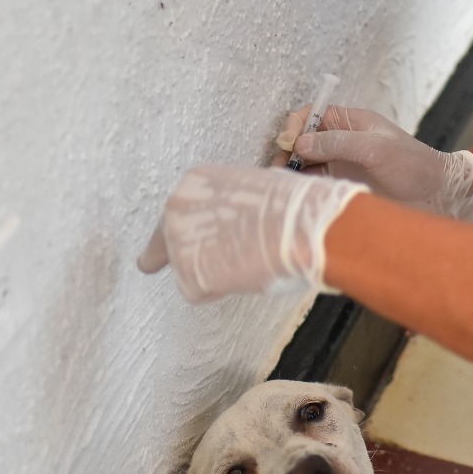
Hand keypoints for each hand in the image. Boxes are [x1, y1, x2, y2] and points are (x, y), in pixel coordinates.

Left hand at [139, 165, 365, 302]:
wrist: (304, 229)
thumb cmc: (296, 210)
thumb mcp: (258, 191)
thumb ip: (235, 206)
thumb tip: (242, 221)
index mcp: (196, 181)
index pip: (179, 211)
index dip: (186, 231)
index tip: (168, 247)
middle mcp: (178, 206)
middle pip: (171, 241)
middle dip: (189, 253)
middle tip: (188, 263)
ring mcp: (179, 242)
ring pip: (188, 269)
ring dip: (211, 273)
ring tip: (246, 265)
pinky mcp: (189, 276)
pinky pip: (199, 292)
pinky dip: (220, 292)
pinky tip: (244, 277)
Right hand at [277, 106, 472, 222]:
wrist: (437, 195)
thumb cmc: (413, 165)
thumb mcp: (375, 148)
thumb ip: (337, 143)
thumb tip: (299, 143)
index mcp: (350, 121)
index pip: (311, 115)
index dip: (296, 126)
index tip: (289, 143)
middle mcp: (342, 140)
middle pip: (303, 140)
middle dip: (288, 151)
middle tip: (281, 168)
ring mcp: (342, 164)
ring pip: (305, 163)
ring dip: (292, 171)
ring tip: (285, 183)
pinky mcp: (344, 186)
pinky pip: (317, 183)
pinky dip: (304, 186)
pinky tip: (298, 194)